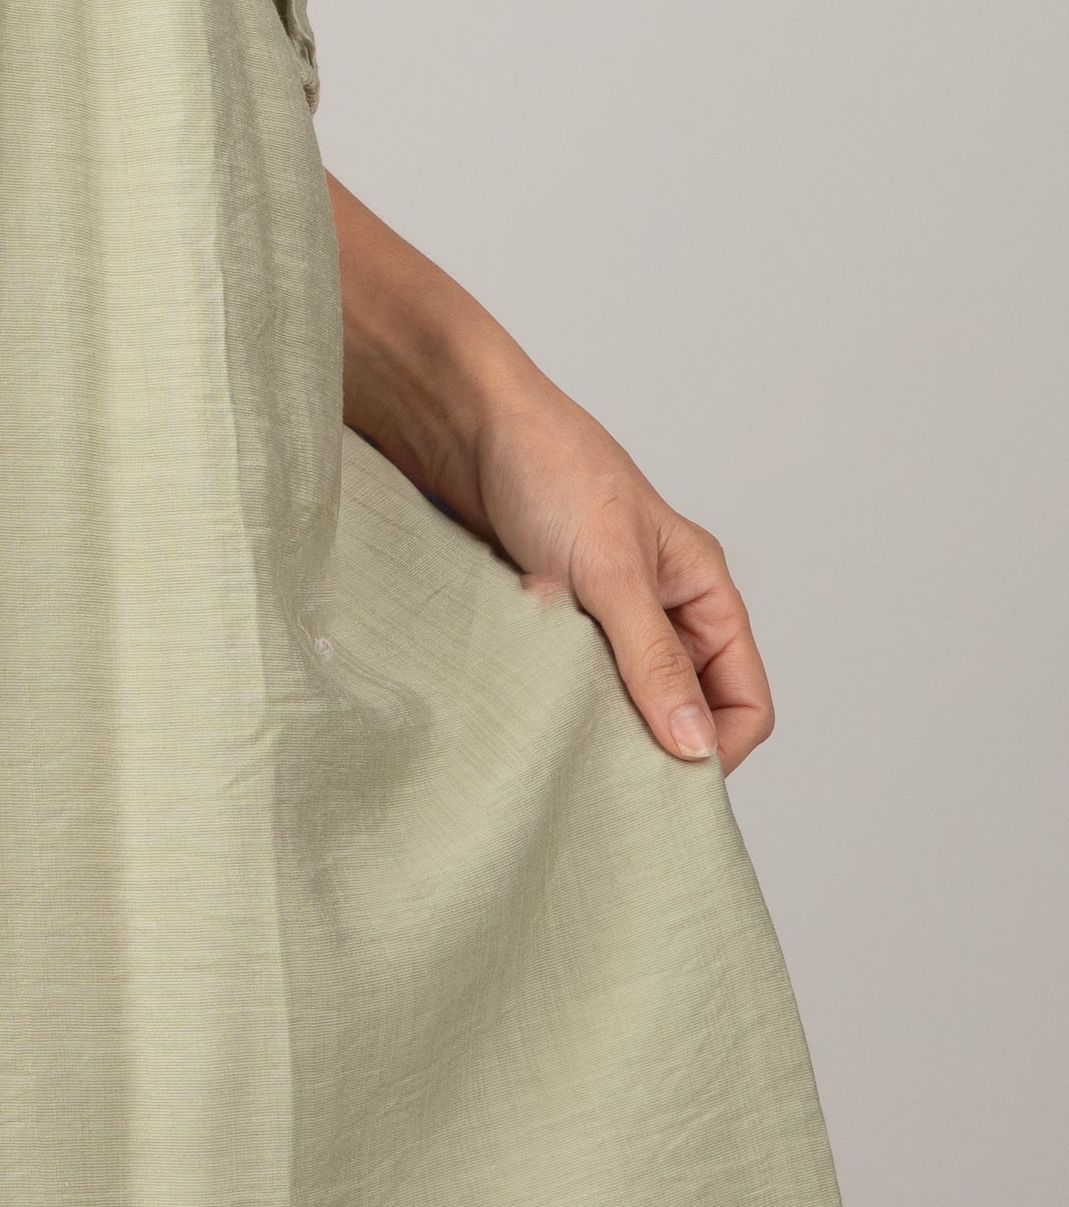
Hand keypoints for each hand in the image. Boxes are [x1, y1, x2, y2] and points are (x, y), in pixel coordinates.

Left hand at [463, 372, 774, 775]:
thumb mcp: (611, 567)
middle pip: (684, 712)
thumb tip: (695, 746)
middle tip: (604, 766)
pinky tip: (527, 687)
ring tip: (561, 716)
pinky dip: (552, 692)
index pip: (745, 701)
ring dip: (596, 716)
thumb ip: (653, 657)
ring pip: (622, 703)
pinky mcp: (550, 621)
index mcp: (701, 591)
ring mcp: (603, 618)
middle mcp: (662, 609)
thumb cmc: (550, 467)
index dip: (719, 748)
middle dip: (652, 742)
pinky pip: (568, 682)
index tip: (666, 782)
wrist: (460, 424)